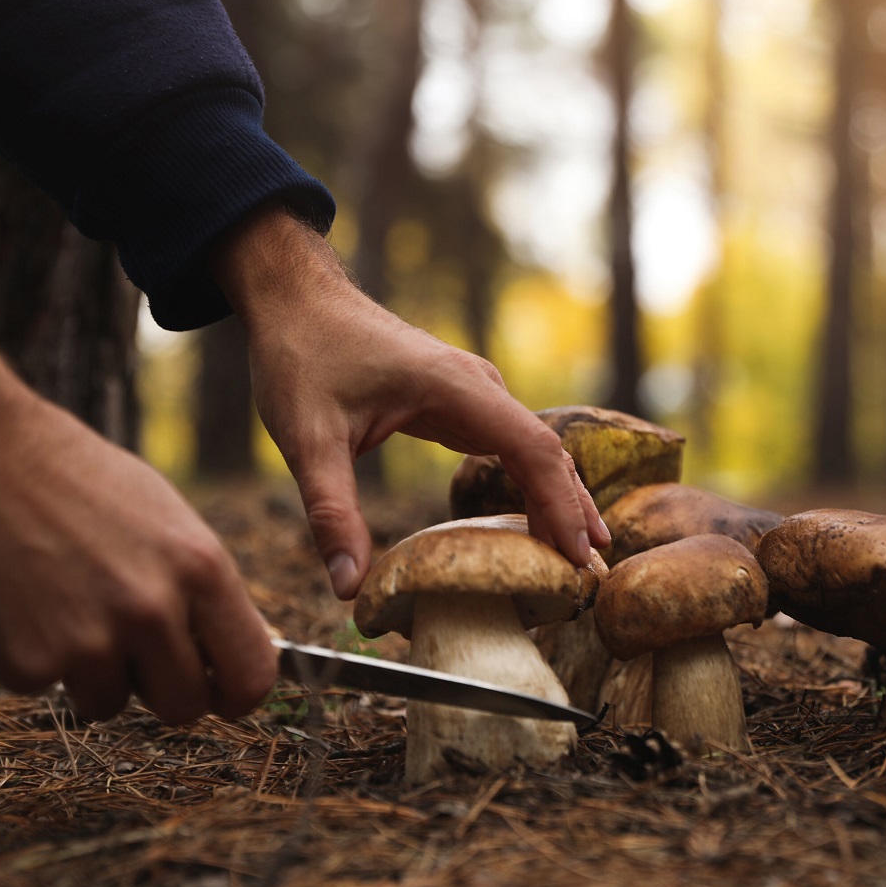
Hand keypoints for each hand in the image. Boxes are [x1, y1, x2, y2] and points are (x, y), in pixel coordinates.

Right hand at [0, 317, 275, 723]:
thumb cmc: (70, 476)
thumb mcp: (165, 518)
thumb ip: (200, 588)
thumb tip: (226, 649)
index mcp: (200, 567)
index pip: (251, 674)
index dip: (235, 694)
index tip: (220, 695)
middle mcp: (153, 610)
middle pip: (185, 705)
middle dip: (158, 687)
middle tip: (127, 647)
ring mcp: (89, 642)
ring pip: (111, 703)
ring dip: (91, 672)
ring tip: (62, 601)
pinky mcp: (28, 663)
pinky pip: (48, 689)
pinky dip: (33, 658)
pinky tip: (18, 601)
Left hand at [211, 204, 610, 599]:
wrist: (296, 299)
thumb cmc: (302, 356)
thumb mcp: (307, 440)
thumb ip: (331, 513)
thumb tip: (349, 587)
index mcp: (455, 387)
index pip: (533, 450)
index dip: (561, 506)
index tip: (577, 558)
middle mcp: (478, 386)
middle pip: (548, 453)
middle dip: (573, 512)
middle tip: (589, 576)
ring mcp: (474, 393)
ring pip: (536, 450)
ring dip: (559, 500)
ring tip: (578, 558)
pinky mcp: (461, 403)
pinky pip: (512, 446)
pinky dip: (532, 484)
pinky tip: (537, 522)